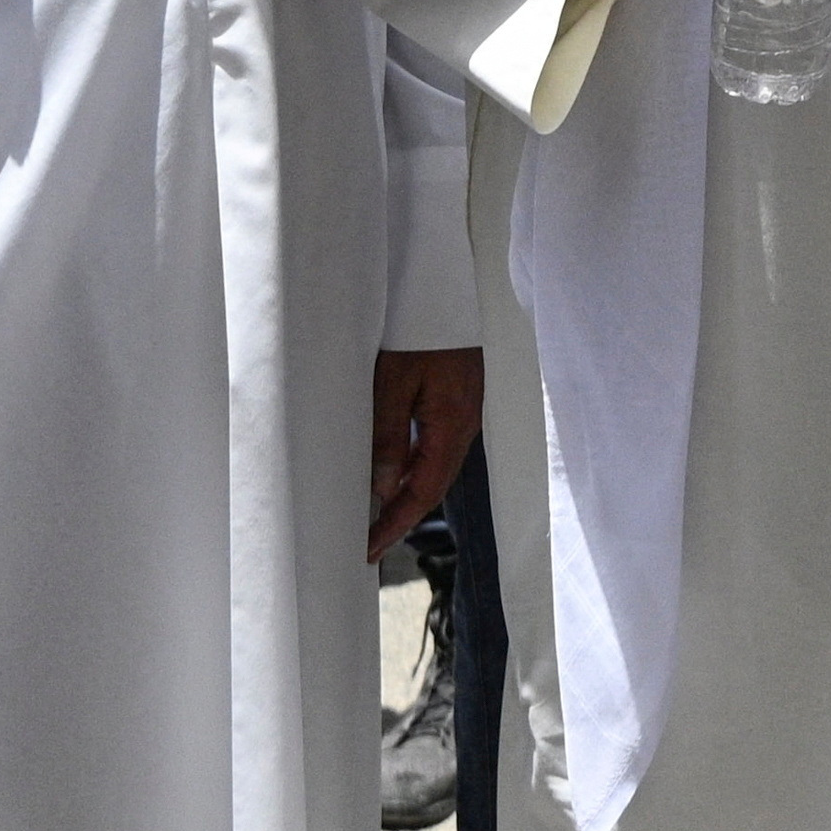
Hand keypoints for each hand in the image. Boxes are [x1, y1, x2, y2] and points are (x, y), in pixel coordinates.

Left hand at [369, 346, 484, 560]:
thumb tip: (382, 490)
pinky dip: (410, 465)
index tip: (369, 549)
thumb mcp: (395, 381)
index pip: (423, 492)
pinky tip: (389, 468)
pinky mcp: (454, 397)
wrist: (444, 281)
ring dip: (404, 492)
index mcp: (452, 425)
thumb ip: (389, 437)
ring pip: (432, 466)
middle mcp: (463, 424)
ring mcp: (461, 410)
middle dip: (399, 517)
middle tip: (367, 543)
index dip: (395, 524)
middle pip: (431, 485)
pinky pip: (433, 444)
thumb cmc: (420, 325)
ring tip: (372, 514)